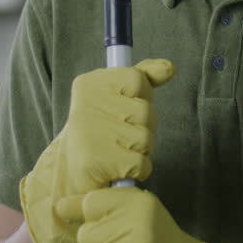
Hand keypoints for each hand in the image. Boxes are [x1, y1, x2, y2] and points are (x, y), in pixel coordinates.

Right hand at [19, 59, 173, 242]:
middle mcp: (85, 105)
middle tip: (119, 136)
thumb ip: (143, 78)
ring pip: (146, 138)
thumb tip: (170, 67)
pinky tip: (118, 169)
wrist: (72, 175)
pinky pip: (142, 164)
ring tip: (117, 152)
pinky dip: (137, 170)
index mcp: (89, 84)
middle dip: (142, 127)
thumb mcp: (119, 97)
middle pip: (145, 111)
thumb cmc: (102, 132)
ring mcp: (89, 134)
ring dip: (140, 150)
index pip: (137, 79)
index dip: (139, 97)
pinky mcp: (96, 163)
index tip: (122, 107)